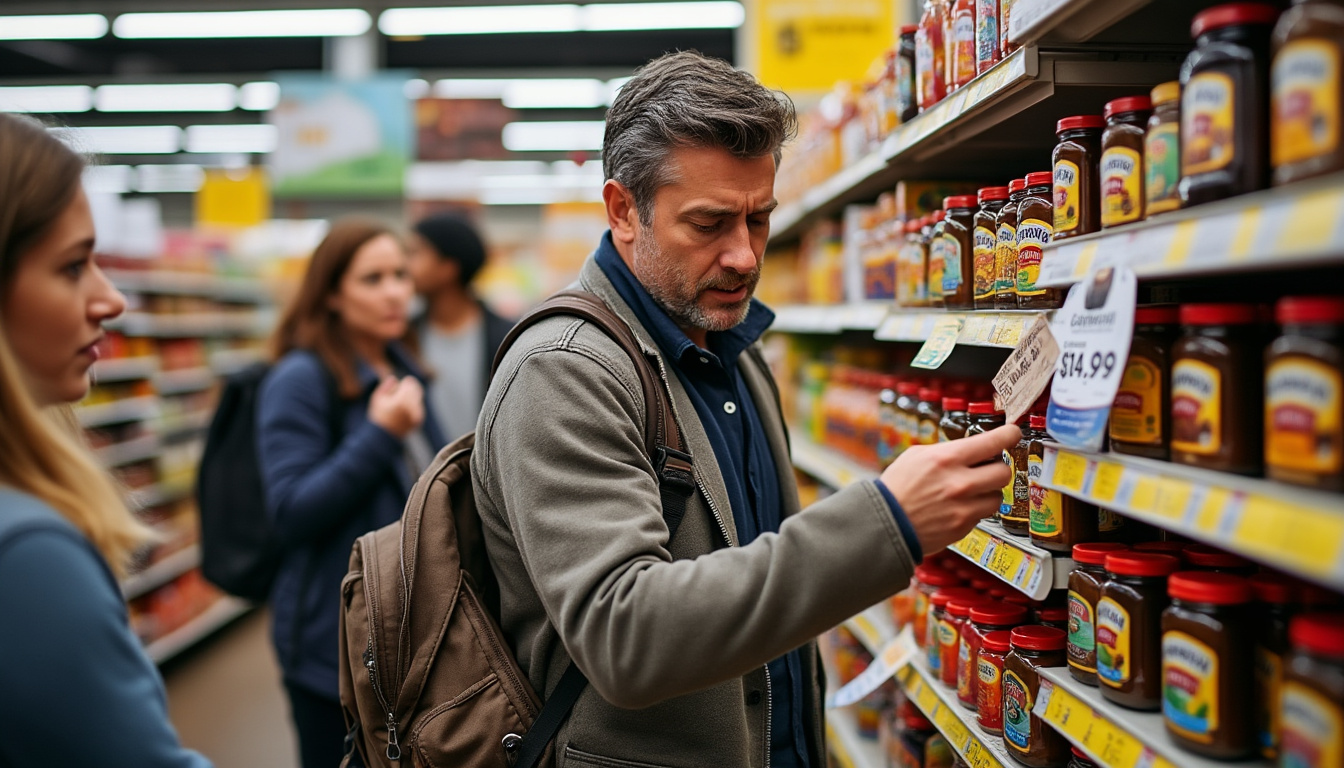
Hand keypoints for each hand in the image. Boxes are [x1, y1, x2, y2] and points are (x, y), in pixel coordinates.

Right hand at [367, 376, 424, 437]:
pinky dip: (414, 405)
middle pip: (417, 390)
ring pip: (419, 398)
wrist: (384, 437)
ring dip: (412, 397)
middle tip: (405, 388)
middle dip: (411, 388)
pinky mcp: (419, 420)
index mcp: (401, 400)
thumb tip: (394, 378)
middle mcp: (412, 407)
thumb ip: (386, 386)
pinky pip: (419, 407)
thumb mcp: (377, 399)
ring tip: (401, 401)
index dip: (408, 381)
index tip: (406, 380)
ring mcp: (417, 414)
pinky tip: (404, 409)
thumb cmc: (378, 416)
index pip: (411, 384)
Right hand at [878, 424, 1021, 555]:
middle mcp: (960, 483)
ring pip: (997, 496)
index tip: (1013, 434)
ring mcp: (963, 507)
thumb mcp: (917, 456)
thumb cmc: (897, 487)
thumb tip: (971, 450)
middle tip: (987, 469)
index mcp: (947, 458)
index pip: (993, 441)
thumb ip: (947, 452)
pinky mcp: (963, 527)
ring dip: (987, 493)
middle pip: (1003, 472)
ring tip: (968, 492)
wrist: (885, 522)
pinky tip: (954, 507)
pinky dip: (972, 510)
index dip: (1009, 435)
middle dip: (997, 469)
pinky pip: (981, 514)